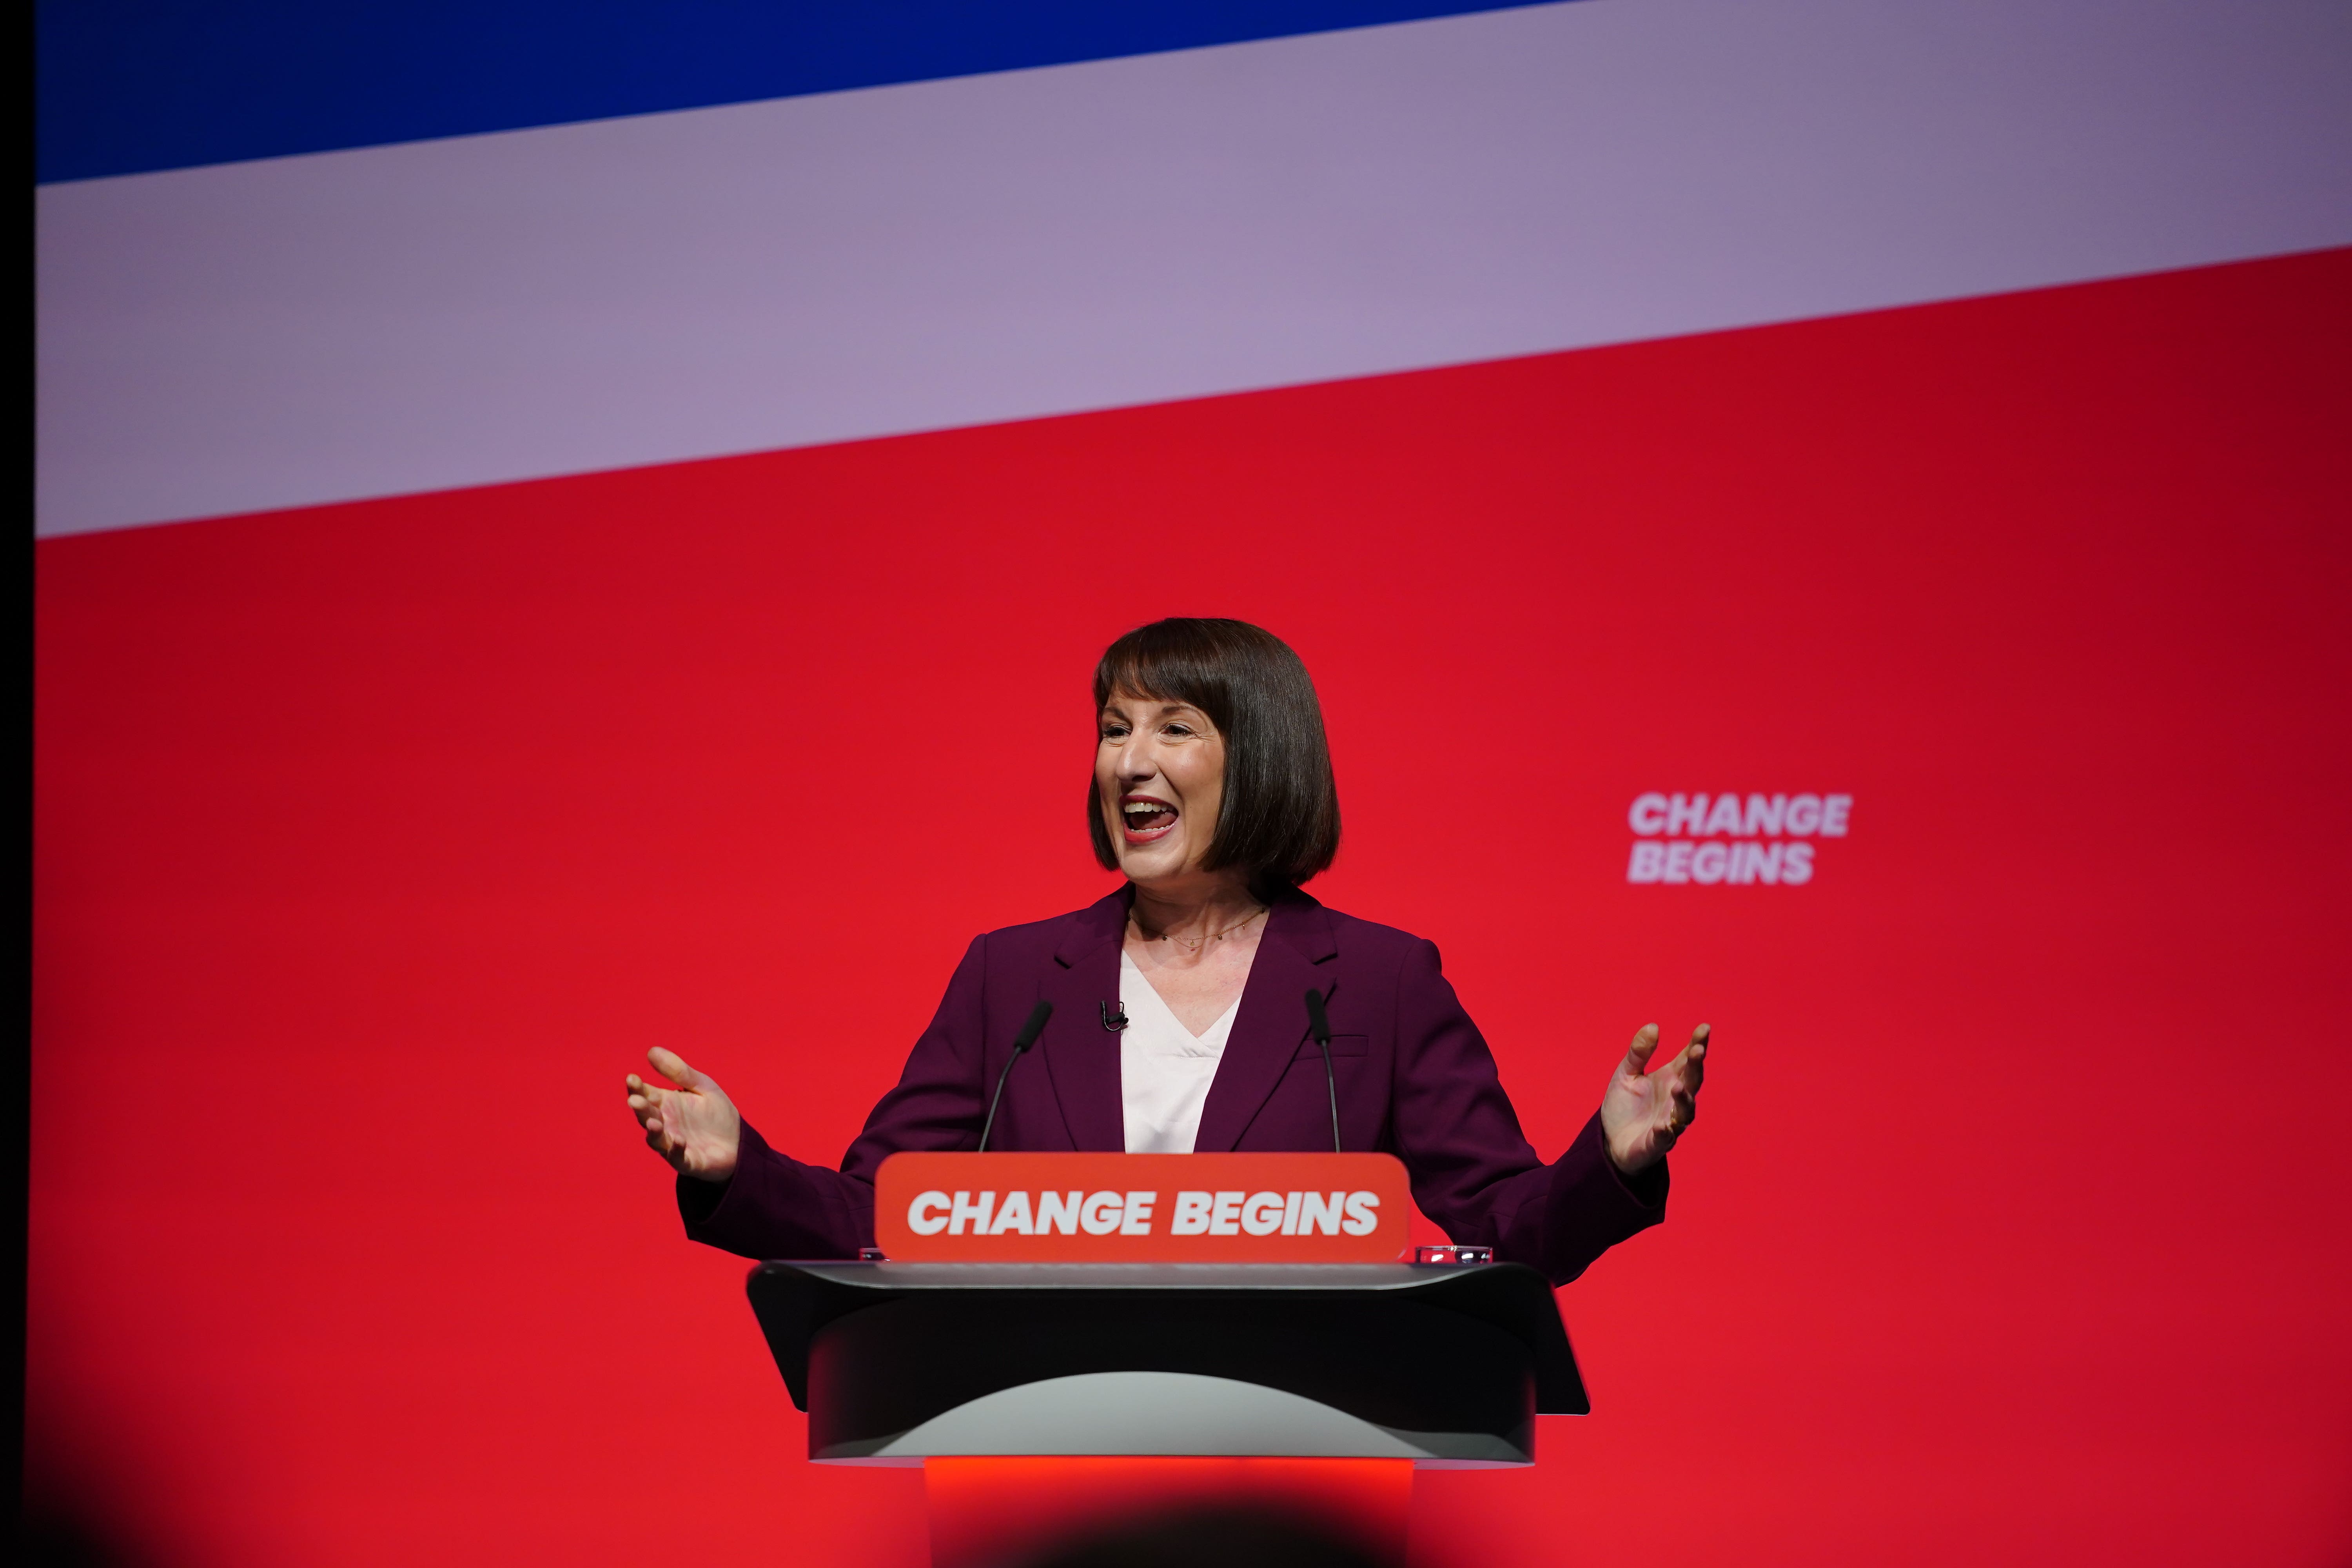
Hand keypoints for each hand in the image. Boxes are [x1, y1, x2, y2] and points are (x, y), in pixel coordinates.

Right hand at [624, 1048, 741, 1182]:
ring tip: (653, 1123)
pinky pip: (677, 1157)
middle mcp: (665, 1124)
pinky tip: (679, 1140)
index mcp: (665, 1104)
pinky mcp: (687, 1161)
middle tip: (635, 1100)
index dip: (637, 1087)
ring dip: (653, 1132)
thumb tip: (651, 1050)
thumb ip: (678, 1072)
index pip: (645, 1094)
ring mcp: (673, 1144)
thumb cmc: (715, 1113)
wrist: (738, 1142)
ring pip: (656, 1139)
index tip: (632, 1078)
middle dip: (640, 1109)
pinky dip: (676, 1150)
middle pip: (646, 1116)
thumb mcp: (701, 1086)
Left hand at [1600, 1023, 1708, 1173]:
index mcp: (1669, 1079)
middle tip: (1698, 1050)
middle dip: (1696, 1067)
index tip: (1704, 1027)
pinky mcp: (1657, 1143)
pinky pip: (1664, 1139)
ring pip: (1685, 1112)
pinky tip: (1662, 1126)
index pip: (1688, 1060)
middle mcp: (1675, 1100)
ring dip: (1684, 1100)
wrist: (1611, 1140)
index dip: (1697, 1044)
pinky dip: (1665, 1132)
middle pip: (1692, 1082)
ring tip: (1678, 1087)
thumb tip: (1653, 1026)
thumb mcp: (1626, 1074)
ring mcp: (1669, 1122)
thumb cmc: (1624, 1105)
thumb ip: (1639, 1053)